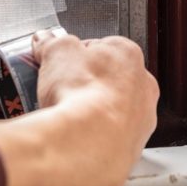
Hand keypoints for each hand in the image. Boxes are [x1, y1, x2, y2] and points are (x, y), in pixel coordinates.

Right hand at [33, 32, 158, 162]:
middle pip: (105, 77)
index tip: (60, 62)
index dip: (74, 54)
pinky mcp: (131, 146)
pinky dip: (92, 132)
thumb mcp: (56, 52)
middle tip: (61, 86)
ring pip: (108, 105)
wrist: (86, 143)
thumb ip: (50, 41)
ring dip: (89, 107)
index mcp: (127, 53)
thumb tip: (45, 39)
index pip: (97, 46)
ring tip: (65, 110)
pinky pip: (108, 132)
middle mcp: (141, 85)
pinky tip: (75, 131)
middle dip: (83, 81)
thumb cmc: (82, 94)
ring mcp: (140, 118)